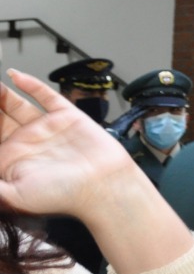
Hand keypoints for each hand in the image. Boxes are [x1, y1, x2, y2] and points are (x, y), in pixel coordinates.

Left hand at [0, 69, 137, 218]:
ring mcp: (46, 128)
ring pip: (17, 105)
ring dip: (1, 95)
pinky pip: (45, 96)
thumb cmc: (64, 196)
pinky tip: (15, 76)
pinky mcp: (66, 116)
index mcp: (12, 160)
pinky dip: (31, 84)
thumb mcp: (14, 196)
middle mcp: (27, 142)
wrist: (103, 186)